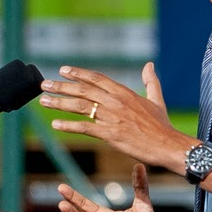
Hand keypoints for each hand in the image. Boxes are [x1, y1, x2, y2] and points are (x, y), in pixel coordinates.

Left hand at [40, 63, 187, 171]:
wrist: (168, 146)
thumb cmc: (162, 126)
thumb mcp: (156, 100)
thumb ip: (151, 82)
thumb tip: (149, 65)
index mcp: (125, 93)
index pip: (97, 78)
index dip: (79, 73)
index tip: (63, 70)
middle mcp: (116, 102)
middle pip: (83, 89)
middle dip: (62, 86)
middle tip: (44, 84)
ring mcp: (112, 117)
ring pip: (80, 106)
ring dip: (59, 102)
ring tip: (43, 101)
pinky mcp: (110, 134)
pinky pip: (84, 127)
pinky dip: (68, 125)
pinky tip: (56, 124)